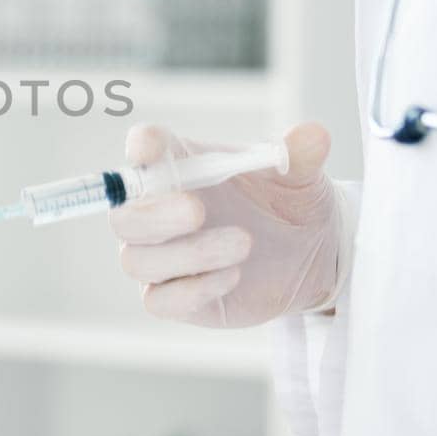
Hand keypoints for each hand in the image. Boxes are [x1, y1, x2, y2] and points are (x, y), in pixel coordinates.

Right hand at [111, 123, 340, 327]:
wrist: (309, 256)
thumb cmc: (287, 204)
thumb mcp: (300, 177)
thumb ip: (299, 155)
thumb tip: (313, 135)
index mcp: (179, 166)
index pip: (144, 149)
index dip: (141, 147)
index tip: (150, 146)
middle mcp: (159, 211)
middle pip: (123, 215)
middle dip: (154, 214)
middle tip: (197, 210)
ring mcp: (162, 257)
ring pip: (138, 260)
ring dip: (187, 253)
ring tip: (243, 244)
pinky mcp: (174, 298)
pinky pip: (160, 301)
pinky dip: (193, 289)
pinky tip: (233, 275)